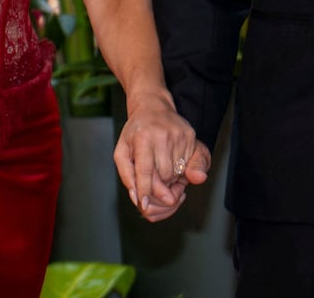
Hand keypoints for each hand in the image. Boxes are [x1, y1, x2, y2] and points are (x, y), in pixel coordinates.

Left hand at [112, 95, 203, 222]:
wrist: (154, 107)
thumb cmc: (135, 132)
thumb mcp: (122, 151)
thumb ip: (127, 175)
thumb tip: (137, 197)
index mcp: (142, 137)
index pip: (145, 170)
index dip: (145, 190)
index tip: (144, 205)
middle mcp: (162, 136)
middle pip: (162, 176)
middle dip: (157, 185)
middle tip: (151, 183)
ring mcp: (179, 136)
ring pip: (176, 174)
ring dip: (168, 180)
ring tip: (160, 168)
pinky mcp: (191, 136)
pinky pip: (187, 166)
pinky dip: (179, 172)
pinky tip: (172, 164)